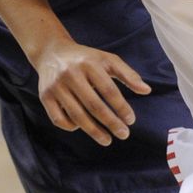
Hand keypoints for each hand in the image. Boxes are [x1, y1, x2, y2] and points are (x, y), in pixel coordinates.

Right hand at [36, 39, 150, 143]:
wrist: (52, 53)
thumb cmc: (86, 59)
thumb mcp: (108, 60)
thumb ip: (128, 75)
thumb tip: (147, 90)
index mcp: (89, 64)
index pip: (108, 90)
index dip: (121, 107)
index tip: (131, 120)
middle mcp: (70, 74)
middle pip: (93, 105)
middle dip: (111, 122)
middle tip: (123, 134)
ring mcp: (56, 86)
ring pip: (77, 115)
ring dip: (94, 131)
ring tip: (107, 140)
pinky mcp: (45, 96)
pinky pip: (58, 119)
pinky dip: (72, 127)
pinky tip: (83, 128)